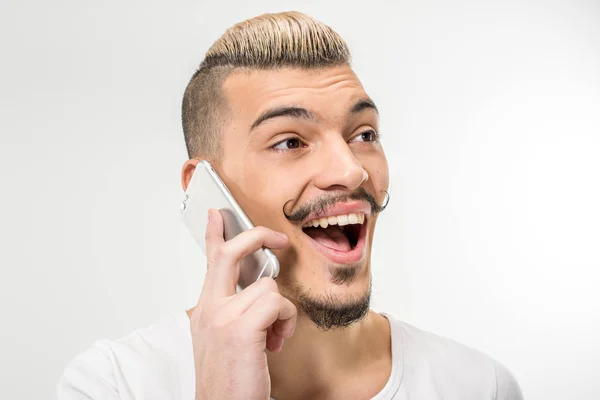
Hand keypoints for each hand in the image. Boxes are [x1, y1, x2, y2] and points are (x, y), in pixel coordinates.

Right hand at [190, 209, 296, 399]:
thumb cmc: (230, 378)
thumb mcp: (226, 338)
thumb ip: (237, 309)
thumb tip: (262, 288)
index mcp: (205, 310)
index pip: (209, 262)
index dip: (214, 234)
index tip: (216, 214)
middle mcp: (209, 309)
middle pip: (230, 254)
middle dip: (256, 237)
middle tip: (278, 238)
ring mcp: (222, 317)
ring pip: (268, 286)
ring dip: (281, 312)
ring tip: (273, 337)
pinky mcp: (241, 329)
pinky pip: (278, 304)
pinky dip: (285, 323)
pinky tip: (275, 344)